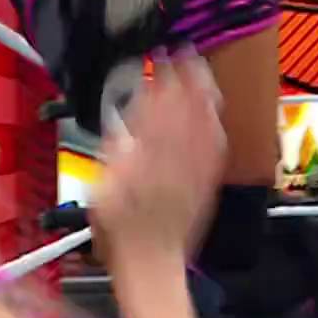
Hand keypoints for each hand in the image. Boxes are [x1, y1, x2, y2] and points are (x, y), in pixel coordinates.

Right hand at [91, 51, 226, 265]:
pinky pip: (214, 152)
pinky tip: (216, 114)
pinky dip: (215, 128)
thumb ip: (114, 157)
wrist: (151, 262)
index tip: (159, 60)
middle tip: (187, 54)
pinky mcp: (206, 184)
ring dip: (202, 98)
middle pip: (181, 114)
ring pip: (200, 128)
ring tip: (203, 72)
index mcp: (141, 162)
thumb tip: (123, 131)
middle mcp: (170, 163)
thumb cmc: (120, 231)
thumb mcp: (102, 191)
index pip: (151, 112)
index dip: (158, 83)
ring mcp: (192, 174)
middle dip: (184, 82)